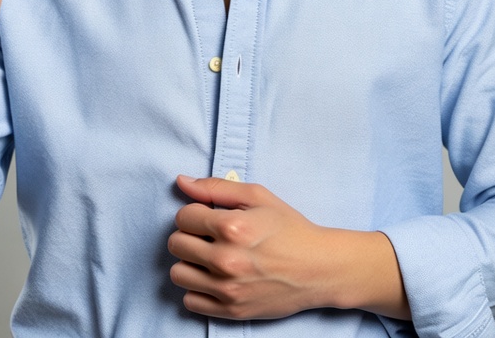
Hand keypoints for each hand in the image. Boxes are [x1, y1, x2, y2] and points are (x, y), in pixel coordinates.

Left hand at [168, 175, 329, 319]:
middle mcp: (226, 260)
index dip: (194, 213)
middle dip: (189, 235)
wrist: (318, 268)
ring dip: (190, 262)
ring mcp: (228, 289)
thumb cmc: (289, 228)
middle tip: (207, 235)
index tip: (207, 216)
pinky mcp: (231, 311)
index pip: (183, 217)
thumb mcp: (258, 196)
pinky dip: (197, 288)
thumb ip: (216, 187)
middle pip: (176, 244)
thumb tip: (181, 182)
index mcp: (232, 227)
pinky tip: (214, 278)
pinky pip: (190, 301)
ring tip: (209, 256)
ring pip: (178, 274)